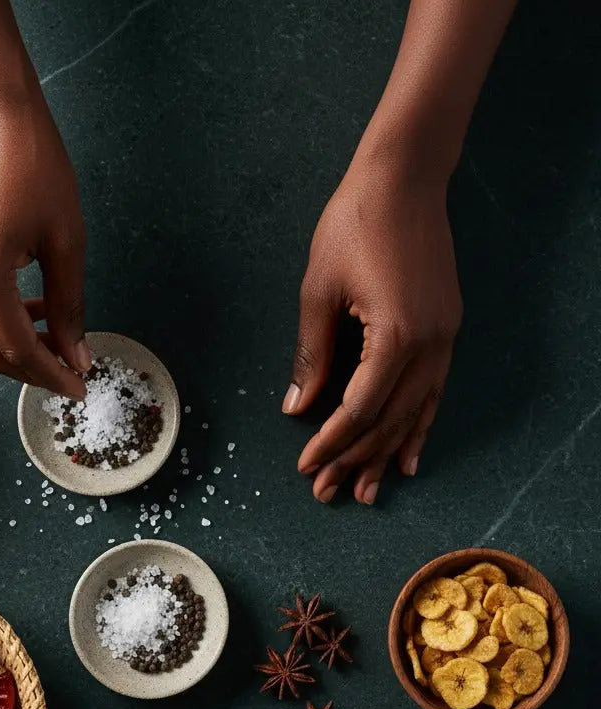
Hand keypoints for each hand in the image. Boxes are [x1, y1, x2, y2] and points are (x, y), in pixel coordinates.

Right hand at [0, 95, 88, 397]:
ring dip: (15, 348)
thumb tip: (77, 356)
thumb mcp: (66, 239)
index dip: (52, 375)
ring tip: (57, 338)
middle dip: (33, 370)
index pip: (18, 350)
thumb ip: (70, 306)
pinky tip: (31, 310)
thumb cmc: (33, 164)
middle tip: (71, 369)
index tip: (81, 386)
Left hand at [285, 158, 461, 503]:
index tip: (306, 466)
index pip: (360, 410)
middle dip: (356, 460)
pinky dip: (419, 425)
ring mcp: (445, 336)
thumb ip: (311, 356)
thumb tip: (298, 408)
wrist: (403, 178)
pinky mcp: (447, 327)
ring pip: (416, 412)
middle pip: (389, 420)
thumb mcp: (318, 293)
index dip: (331, 444)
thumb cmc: (354, 226)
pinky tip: (409, 455)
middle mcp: (430, 343)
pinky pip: (434, 391)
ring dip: (389, 454)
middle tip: (328, 493)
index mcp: (396, 336)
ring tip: (369, 492)